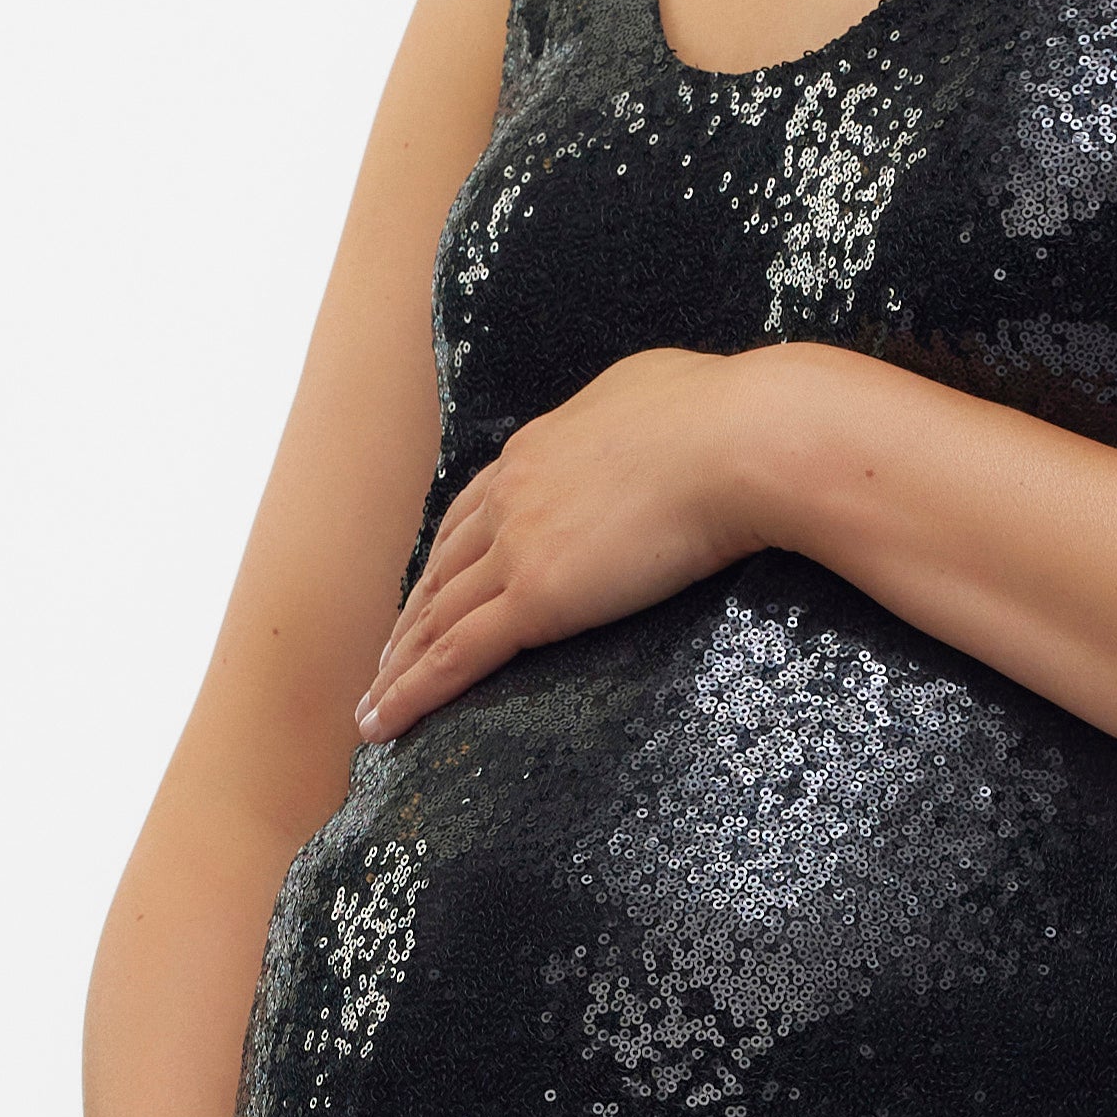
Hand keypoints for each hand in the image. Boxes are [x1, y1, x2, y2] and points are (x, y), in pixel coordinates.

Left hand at [357, 345, 779, 738]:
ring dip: (398, 665)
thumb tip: (641, 420)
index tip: (432, 590)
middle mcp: (513, 494)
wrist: (743, 440)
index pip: (473, 513)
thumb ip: (628, 417)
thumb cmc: (726, 416)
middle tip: (387, 658)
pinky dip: (411, 694)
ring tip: (373, 706)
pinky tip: (382, 723)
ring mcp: (518, 545)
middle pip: (443, 567)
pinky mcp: (537, 596)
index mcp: (539, 448)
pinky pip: (456, 656)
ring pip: (437, 618)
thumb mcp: (657, 393)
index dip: (447, 558)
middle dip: (411, 617)